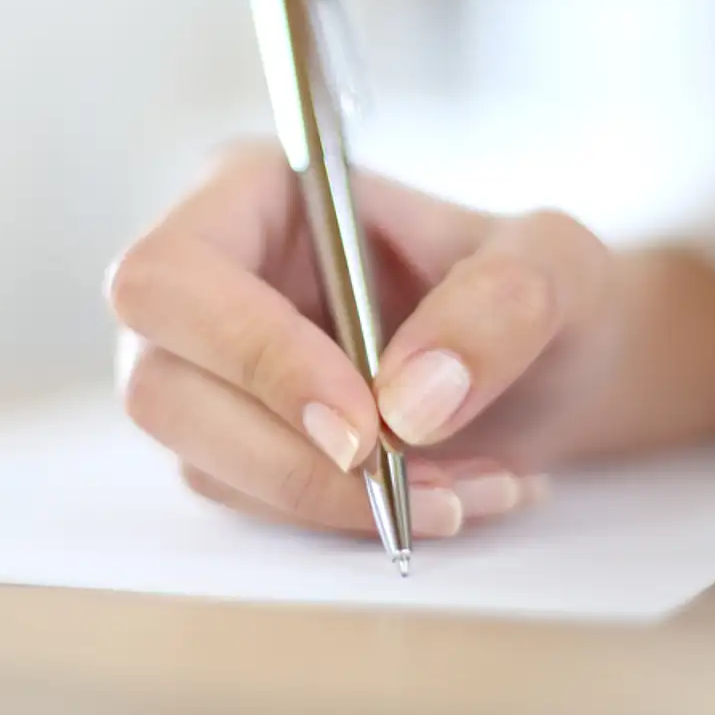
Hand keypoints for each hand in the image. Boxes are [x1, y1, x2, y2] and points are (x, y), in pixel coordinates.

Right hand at [105, 142, 615, 538]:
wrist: (556, 366)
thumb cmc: (538, 288)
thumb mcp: (557, 266)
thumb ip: (500, 307)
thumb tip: (408, 403)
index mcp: (251, 193)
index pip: (176, 274)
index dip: (252, 354)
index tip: (365, 424)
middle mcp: (205, 281)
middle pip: (158, 385)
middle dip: (286, 455)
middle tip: (404, 484)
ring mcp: (208, 369)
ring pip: (200, 461)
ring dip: (333, 501)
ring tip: (467, 489)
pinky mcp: (234, 443)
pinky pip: (253, 504)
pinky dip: (348, 521)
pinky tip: (446, 499)